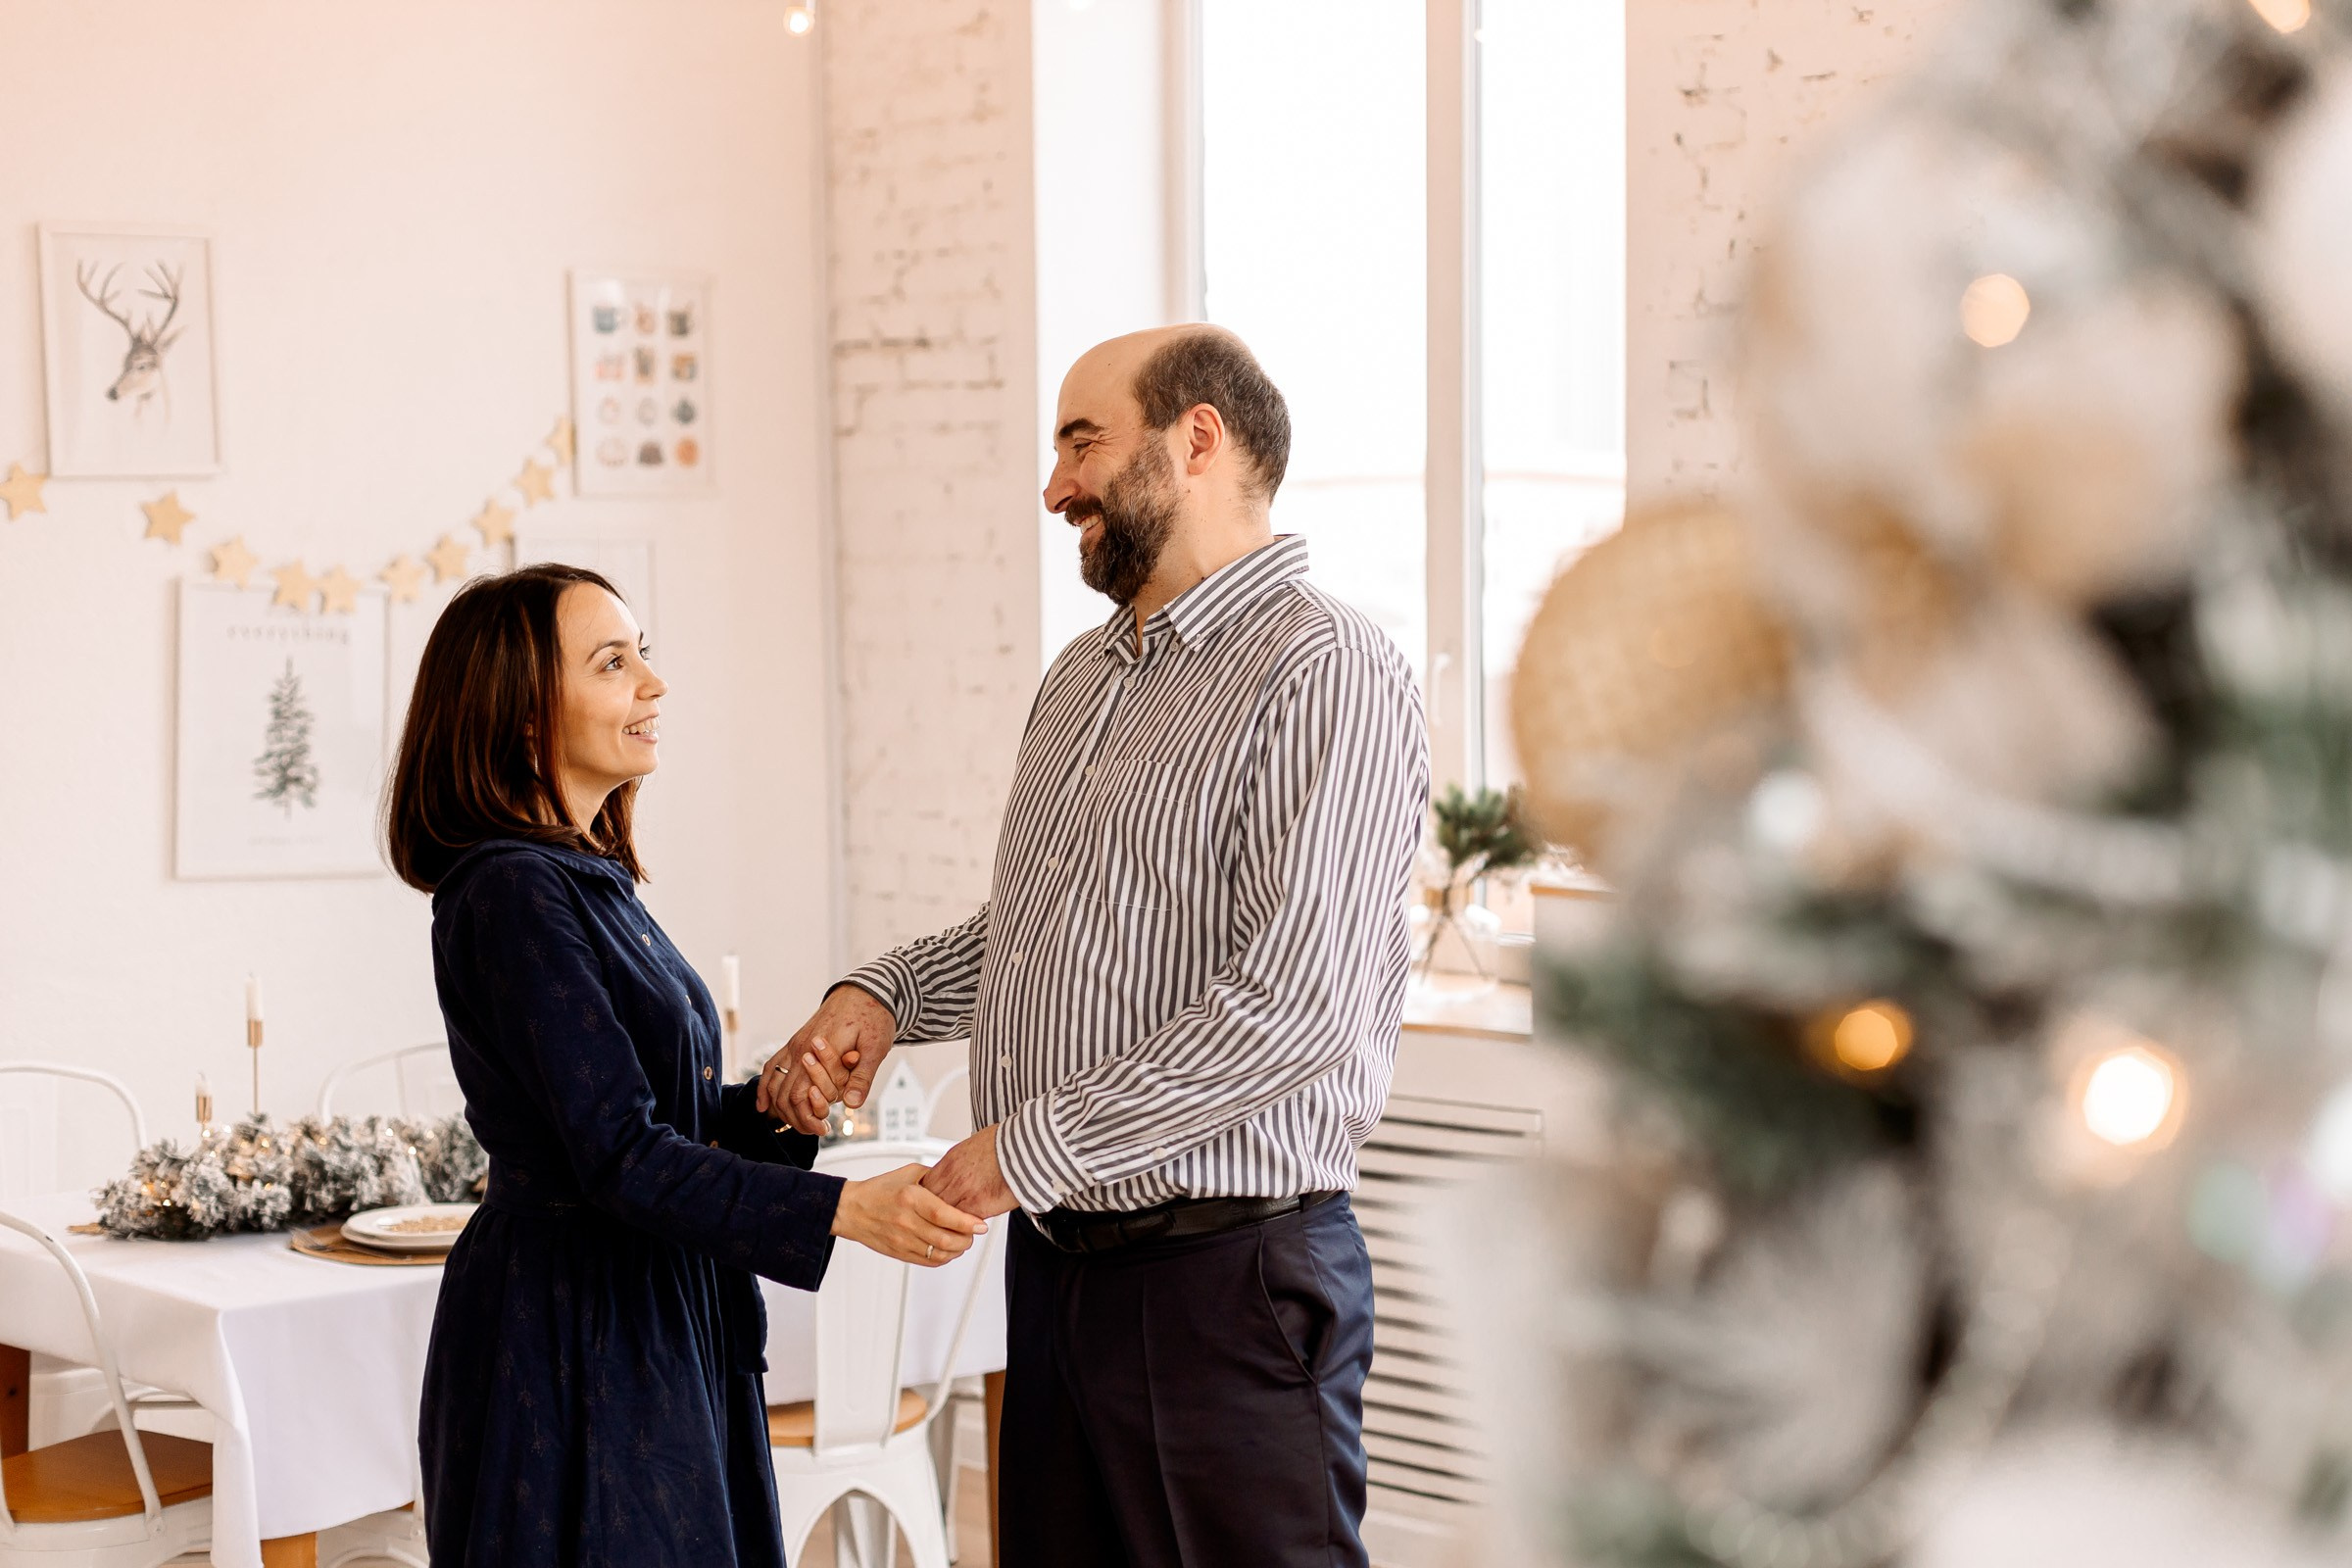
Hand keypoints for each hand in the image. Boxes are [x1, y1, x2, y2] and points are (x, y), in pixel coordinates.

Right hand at [760, 984, 896, 1132]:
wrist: (865, 990)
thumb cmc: (873, 1016)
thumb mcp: (876, 1047)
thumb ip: (862, 1075)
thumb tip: (851, 1104)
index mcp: (819, 1050)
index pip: (802, 1094)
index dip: (809, 1117)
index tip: (825, 1128)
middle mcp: (801, 1048)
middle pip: (785, 1094)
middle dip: (797, 1118)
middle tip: (817, 1130)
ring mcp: (795, 1044)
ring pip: (775, 1083)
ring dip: (782, 1108)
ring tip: (799, 1123)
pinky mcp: (795, 1042)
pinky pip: (771, 1067)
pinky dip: (765, 1088)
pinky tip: (763, 1105)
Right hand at [831, 1163, 986, 1266]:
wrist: (852, 1210)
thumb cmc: (880, 1190)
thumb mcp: (909, 1173)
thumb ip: (936, 1177)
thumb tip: (960, 1182)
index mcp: (910, 1198)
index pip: (944, 1215)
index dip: (966, 1222)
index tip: (980, 1224)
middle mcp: (906, 1221)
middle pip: (946, 1239)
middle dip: (967, 1238)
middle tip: (974, 1232)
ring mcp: (902, 1240)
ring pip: (940, 1254)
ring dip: (958, 1250)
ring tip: (963, 1240)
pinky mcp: (900, 1253)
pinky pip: (928, 1262)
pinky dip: (944, 1258)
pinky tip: (949, 1249)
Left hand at [922, 1124, 1017, 1219]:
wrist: (1026, 1147)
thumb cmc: (1007, 1143)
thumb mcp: (974, 1147)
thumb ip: (960, 1162)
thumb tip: (958, 1169)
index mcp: (951, 1161)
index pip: (925, 1185)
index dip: (928, 1195)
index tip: (931, 1201)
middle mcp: (953, 1177)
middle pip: (930, 1202)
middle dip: (933, 1211)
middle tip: (937, 1219)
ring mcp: (964, 1193)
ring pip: (944, 1216)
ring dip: (948, 1222)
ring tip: (953, 1227)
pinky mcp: (979, 1206)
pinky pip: (963, 1223)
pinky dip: (964, 1228)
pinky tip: (969, 1229)